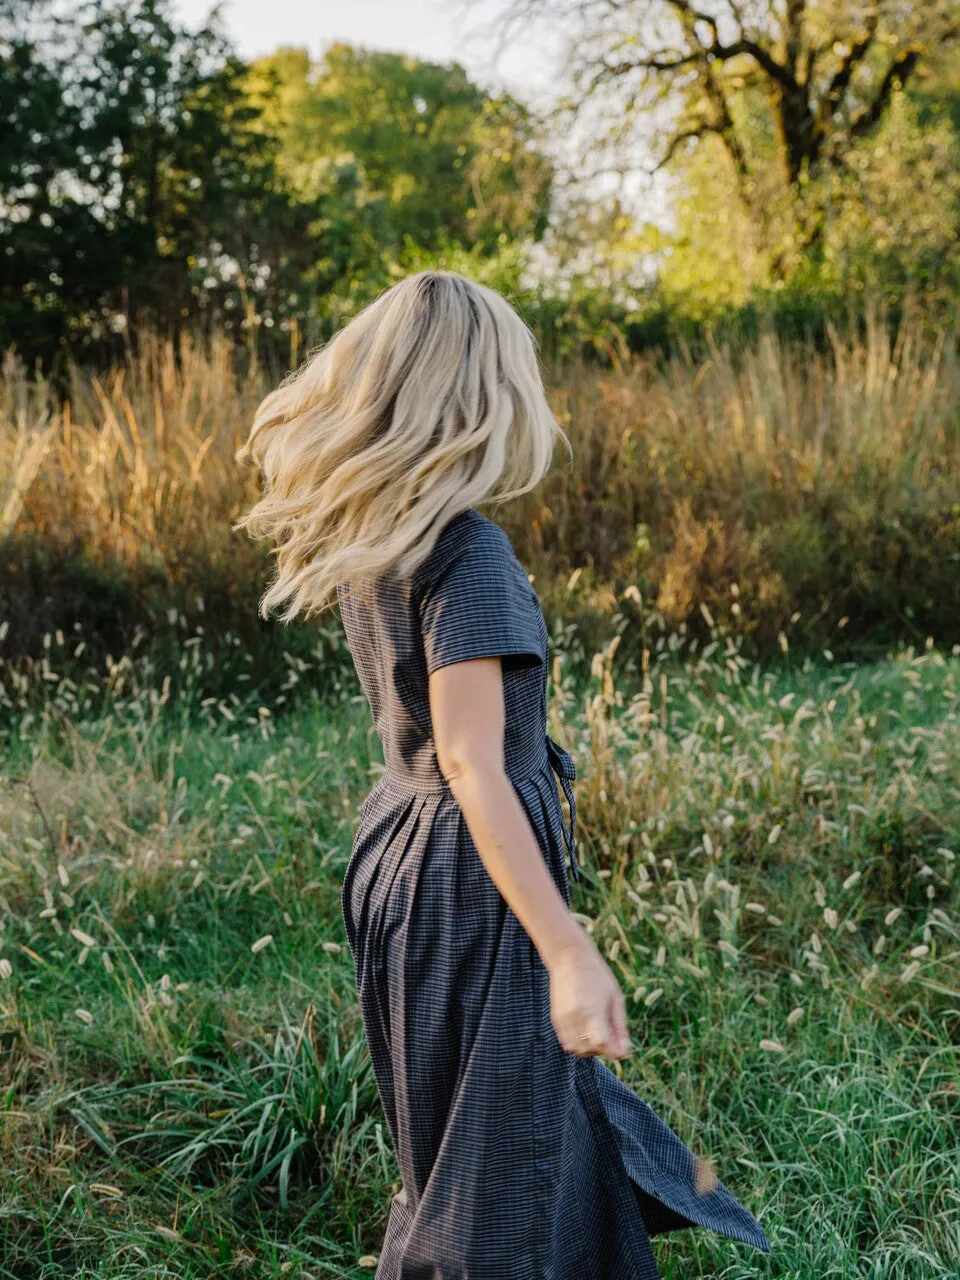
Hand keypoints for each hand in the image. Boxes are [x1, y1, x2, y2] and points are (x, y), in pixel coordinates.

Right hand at [547, 932, 631, 1059]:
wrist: (569, 958)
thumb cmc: (597, 976)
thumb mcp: (616, 999)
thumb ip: (620, 1027)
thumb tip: (625, 1051)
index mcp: (592, 1011)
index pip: (604, 1045)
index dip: (616, 1051)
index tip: (623, 1047)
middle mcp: (575, 1018)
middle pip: (590, 1050)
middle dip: (603, 1050)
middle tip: (611, 1036)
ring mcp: (563, 1020)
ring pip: (576, 1049)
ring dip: (589, 1049)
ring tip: (597, 1032)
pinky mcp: (556, 1019)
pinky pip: (566, 1042)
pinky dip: (578, 1043)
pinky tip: (585, 1028)